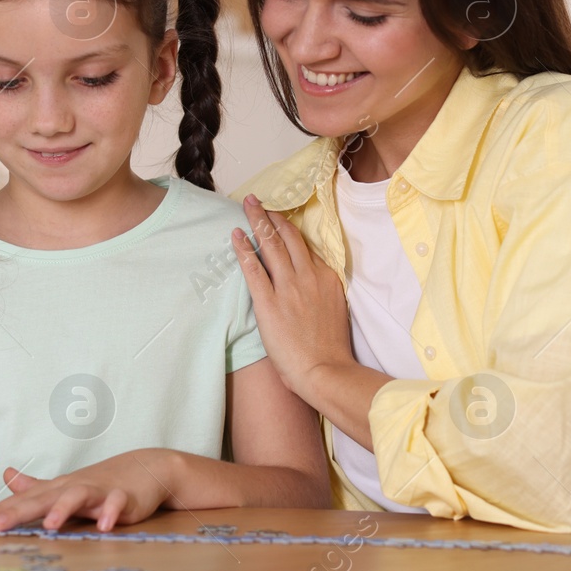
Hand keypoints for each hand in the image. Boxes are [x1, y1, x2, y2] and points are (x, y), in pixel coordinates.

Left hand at [0, 450, 175, 531]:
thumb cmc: (103, 482)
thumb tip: (6, 476)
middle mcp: (75, 487)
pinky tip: (105, 526)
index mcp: (59, 489)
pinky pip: (117, 504)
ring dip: (64, 509)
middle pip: (43, 498)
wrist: (147, 468)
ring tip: (51, 526)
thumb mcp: (66, 486)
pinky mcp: (124, 498)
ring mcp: (100, 491)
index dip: (4, 511)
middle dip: (18, 512)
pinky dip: (111, 513)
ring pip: (78, 497)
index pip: (27, 500)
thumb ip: (36, 487)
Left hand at [231, 194, 354, 401]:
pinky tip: (235, 235)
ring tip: (247, 205)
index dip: (288, 229)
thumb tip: (311, 282)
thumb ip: (322, 290)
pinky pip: (253, 268)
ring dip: (257, 221)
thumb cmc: (330, 348)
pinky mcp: (268, 302)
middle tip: (257, 201)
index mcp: (325, 278)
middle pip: (287, 237)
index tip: (278, 218)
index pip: (304, 246)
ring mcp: (288, 287)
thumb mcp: (334, 309)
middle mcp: (307, 276)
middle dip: (271, 216)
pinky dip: (244, 249)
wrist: (324, 369)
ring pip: (271, 245)